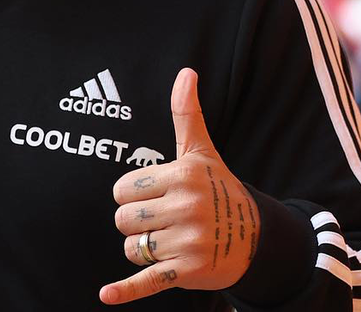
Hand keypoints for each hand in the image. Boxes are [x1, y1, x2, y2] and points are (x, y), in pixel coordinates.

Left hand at [100, 68, 259, 304]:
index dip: (133, 194)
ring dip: (142, 249)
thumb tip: (186, 71)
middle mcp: (186, 208)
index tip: (155, 195)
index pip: (122, 188)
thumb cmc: (218, 189)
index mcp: (182, 176)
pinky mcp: (186, 272)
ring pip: (131, 248)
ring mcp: (187, 242)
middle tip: (162, 220)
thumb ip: (186, 113)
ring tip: (168, 241)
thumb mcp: (201, 151)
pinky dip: (125, 290)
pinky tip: (106, 294)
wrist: (255, 237)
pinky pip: (146, 281)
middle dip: (135, 222)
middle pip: (123, 219)